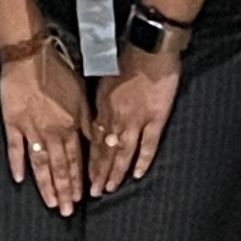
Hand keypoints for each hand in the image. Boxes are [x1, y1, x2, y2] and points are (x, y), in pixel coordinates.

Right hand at [0, 37, 91, 216]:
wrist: (29, 56)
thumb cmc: (58, 71)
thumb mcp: (82, 96)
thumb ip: (87, 122)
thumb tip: (97, 143)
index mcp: (69, 126)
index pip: (76, 160)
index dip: (79, 181)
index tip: (81, 199)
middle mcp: (51, 133)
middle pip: (59, 167)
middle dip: (64, 191)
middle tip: (65, 212)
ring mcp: (30, 130)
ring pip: (39, 164)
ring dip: (45, 185)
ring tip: (49, 203)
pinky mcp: (12, 123)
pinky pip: (14, 148)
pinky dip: (17, 164)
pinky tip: (19, 179)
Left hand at [89, 40, 182, 193]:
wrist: (149, 48)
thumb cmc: (125, 57)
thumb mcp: (103, 79)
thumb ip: (100, 103)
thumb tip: (95, 120)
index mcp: (102, 107)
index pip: (94, 140)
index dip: (89, 159)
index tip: (84, 176)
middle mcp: (116, 117)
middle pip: (106, 151)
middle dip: (98, 173)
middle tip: (94, 192)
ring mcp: (136, 120)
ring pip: (123, 152)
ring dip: (116, 172)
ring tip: (110, 188)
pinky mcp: (156, 119)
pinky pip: (148, 145)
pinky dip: (143, 160)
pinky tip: (138, 175)